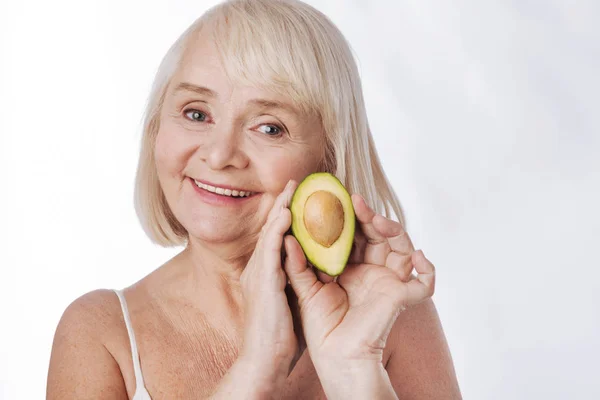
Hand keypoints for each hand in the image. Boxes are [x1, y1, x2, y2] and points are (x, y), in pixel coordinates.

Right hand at [236, 180, 300, 391]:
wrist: (265, 359)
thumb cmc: (280, 334)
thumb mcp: (290, 300)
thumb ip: (298, 280)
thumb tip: (316, 269)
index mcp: (266, 272)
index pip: (277, 238)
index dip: (286, 216)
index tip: (298, 199)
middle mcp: (259, 269)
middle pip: (272, 230)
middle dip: (283, 205)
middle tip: (294, 184)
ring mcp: (258, 274)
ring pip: (269, 234)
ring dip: (280, 210)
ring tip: (291, 189)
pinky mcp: (262, 283)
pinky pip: (270, 250)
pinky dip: (277, 230)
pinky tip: (286, 215)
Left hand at [284, 194, 435, 365]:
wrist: (335, 356)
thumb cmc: (321, 327)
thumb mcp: (306, 289)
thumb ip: (297, 264)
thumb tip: (287, 237)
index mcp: (352, 269)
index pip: (356, 237)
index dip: (350, 219)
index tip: (339, 201)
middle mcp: (373, 273)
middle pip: (380, 237)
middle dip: (370, 218)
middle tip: (356, 203)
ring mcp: (389, 283)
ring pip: (403, 249)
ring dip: (394, 230)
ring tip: (377, 220)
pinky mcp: (402, 298)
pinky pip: (425, 282)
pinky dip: (428, 268)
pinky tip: (418, 254)